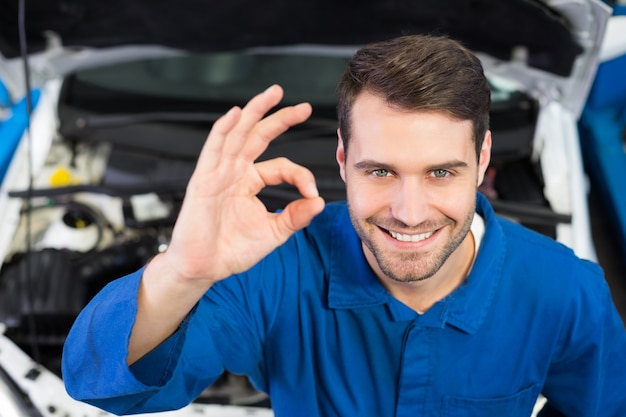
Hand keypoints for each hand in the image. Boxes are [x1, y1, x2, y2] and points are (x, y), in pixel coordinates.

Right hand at [162, 85, 324, 284]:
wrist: (204, 268)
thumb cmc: (232, 251)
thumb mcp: (274, 233)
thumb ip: (295, 216)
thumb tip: (319, 202)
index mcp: (250, 182)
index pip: (282, 166)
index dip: (301, 175)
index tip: (312, 194)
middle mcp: (235, 172)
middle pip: (260, 137)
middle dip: (282, 119)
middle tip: (305, 107)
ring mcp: (219, 173)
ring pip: (238, 134)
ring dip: (255, 112)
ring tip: (274, 93)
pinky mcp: (203, 179)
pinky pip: (214, 149)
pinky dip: (224, 130)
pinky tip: (237, 113)